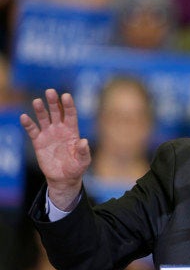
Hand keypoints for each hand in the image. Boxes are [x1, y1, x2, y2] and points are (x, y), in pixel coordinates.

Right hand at [20, 89, 90, 208]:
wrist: (63, 177)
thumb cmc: (76, 167)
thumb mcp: (83, 161)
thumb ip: (84, 151)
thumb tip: (84, 141)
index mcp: (72, 131)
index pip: (70, 114)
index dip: (68, 105)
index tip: (66, 96)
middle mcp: (60, 129)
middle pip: (56, 112)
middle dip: (53, 102)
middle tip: (50, 91)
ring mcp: (49, 134)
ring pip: (44, 118)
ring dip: (40, 110)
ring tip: (37, 101)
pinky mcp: (38, 141)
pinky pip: (33, 130)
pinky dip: (28, 124)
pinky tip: (24, 117)